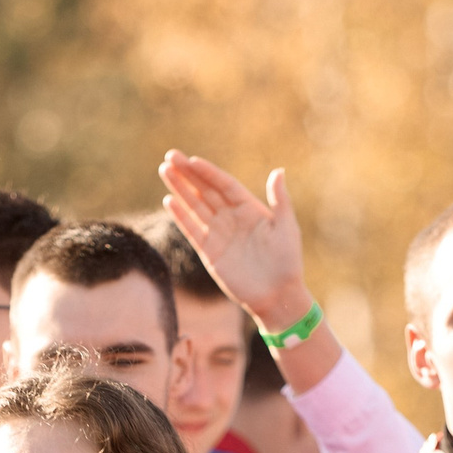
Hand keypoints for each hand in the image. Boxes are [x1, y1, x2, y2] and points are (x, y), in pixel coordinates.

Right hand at [157, 152, 313, 332]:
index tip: (192, 160)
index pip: (225, 185)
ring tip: (165, 170)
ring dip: (180, 189)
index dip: (208, 172)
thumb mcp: (287, 228)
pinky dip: (181, 216)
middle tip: (170, 156)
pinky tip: (169, 200)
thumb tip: (278, 171)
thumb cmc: (287, 261)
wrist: (277, 296)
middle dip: (188, 174)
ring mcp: (219, 234)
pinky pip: (192, 230)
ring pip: (195, 206)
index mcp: (249, 208)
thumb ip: (280, 200)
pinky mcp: (210, 252)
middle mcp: (232, 218)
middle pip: (205, 191)